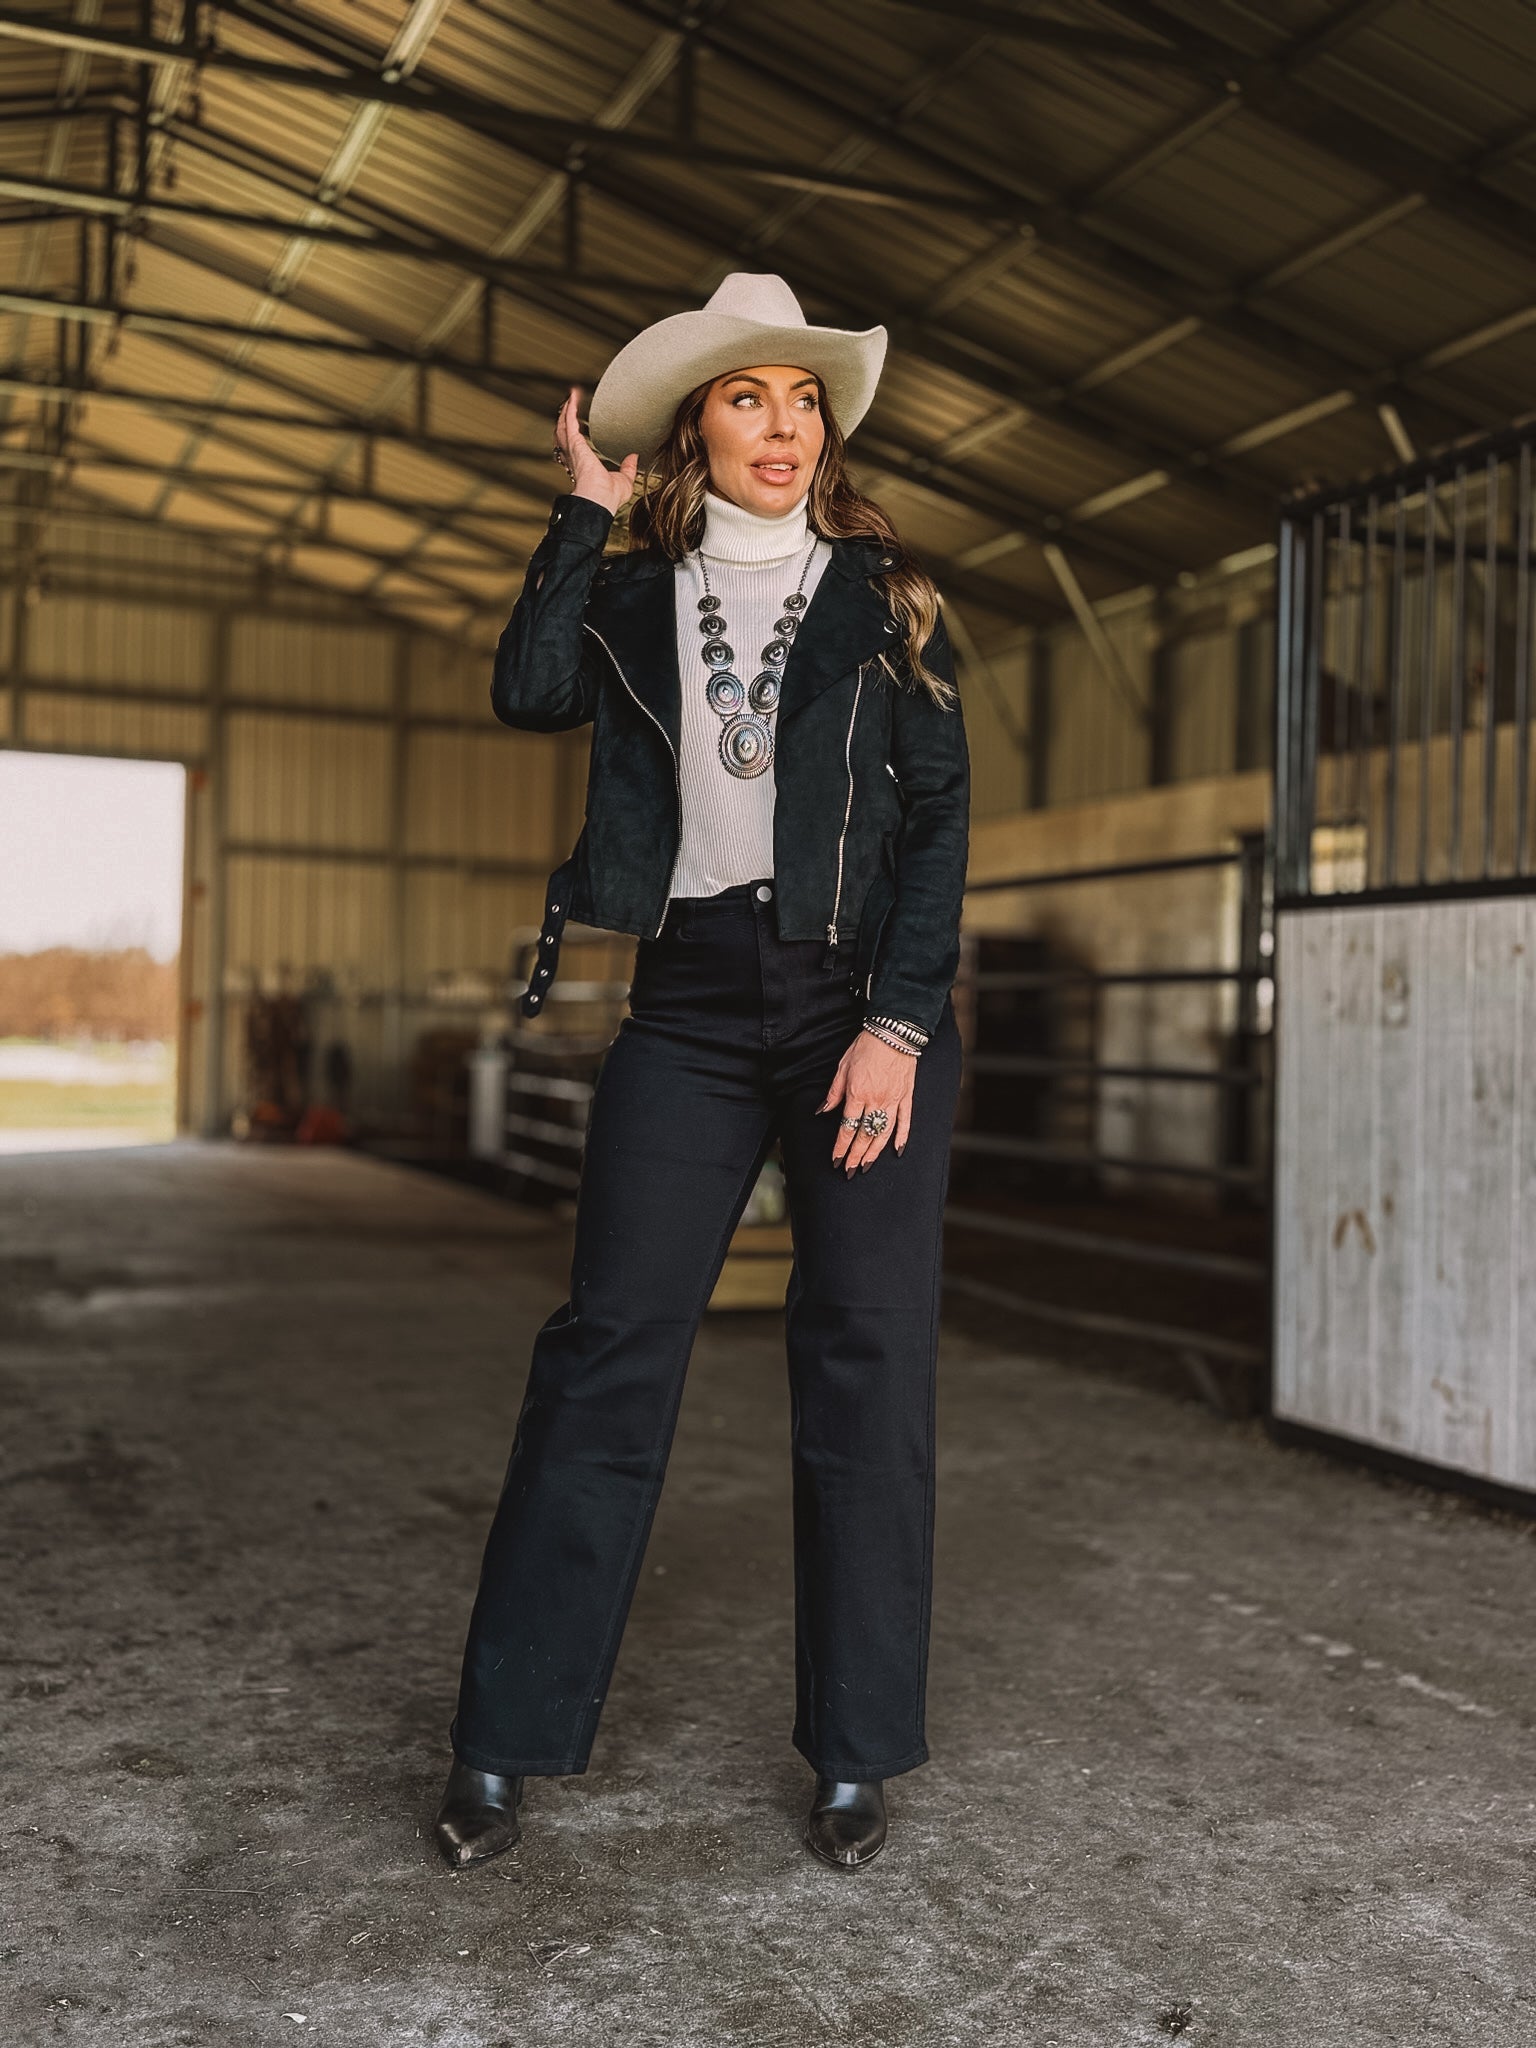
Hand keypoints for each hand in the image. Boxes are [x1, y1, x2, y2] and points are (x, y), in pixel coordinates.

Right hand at [554, 385, 637, 515]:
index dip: (574, 434)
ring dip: (566, 412)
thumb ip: (628, 468)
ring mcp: (573, 451)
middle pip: (564, 435)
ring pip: (563, 427)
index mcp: (585, 466)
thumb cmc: (608, 497)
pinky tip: (573, 399)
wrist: (601, 500)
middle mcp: (575, 458)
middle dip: (566, 420)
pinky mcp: (576, 444)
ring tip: (571, 399)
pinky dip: (570, 410)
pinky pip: (569, 423)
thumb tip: (634, 457)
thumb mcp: (624, 479)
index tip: (577, 424)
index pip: (575, 446)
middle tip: (569, 406)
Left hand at [819, 1029, 916, 1174]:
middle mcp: (876, 1101)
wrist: (893, 1032)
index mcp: (857, 1094)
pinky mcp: (906, 1096)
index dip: (841, 1147)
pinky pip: (905, 1121)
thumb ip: (834, 1092)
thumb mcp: (842, 1067)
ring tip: (866, 1165)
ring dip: (874, 1152)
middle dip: (855, 1155)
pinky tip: (896, 1150)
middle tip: (849, 1170)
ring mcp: (893, 1100)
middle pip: (864, 1135)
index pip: (847, 1127)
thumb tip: (823, 1111)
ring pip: (884, 1133)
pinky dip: (901, 1137)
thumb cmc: (865, 1047)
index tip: (836, 1160)